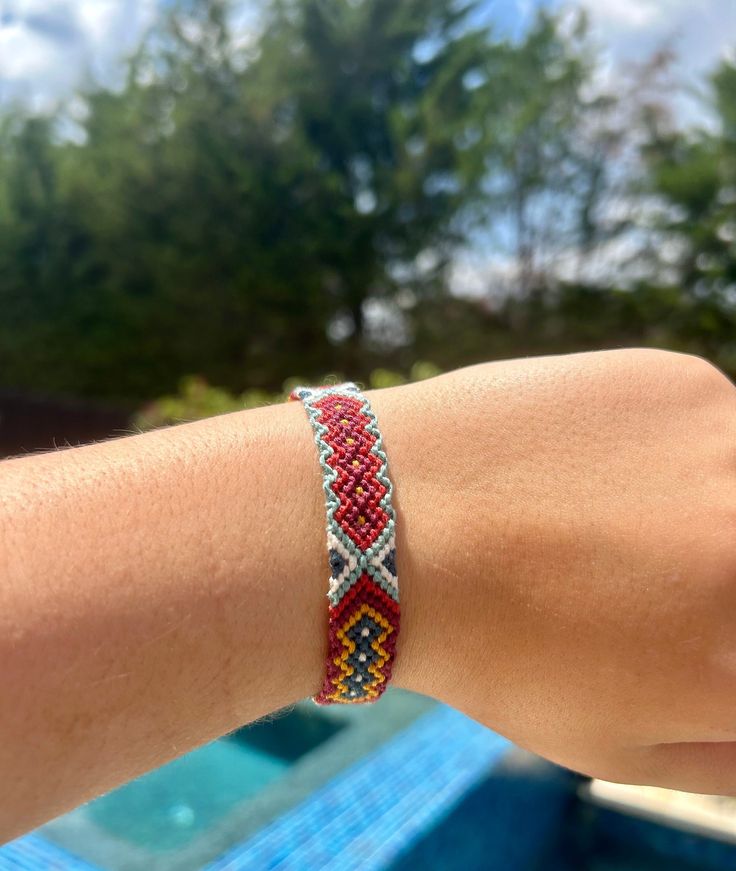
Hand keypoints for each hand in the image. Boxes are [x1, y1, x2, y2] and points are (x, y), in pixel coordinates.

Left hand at [373, 348, 735, 793]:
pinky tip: (588, 465)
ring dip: (707, 507)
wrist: (389, 525)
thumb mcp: (622, 748)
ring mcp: (731, 450)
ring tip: (608, 518)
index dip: (712, 638)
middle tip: (646, 572)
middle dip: (713, 579)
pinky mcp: (686, 383)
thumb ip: (729, 754)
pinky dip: (670, 451)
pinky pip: (708, 428)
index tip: (672, 623)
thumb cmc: (496, 653)